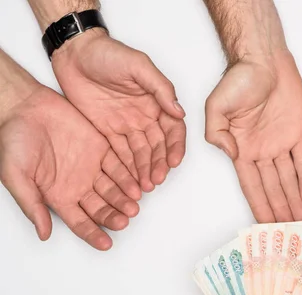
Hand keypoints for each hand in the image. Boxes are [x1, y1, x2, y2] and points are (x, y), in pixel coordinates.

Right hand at [0, 84, 140, 249]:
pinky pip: (119, 165)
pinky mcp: (102, 149)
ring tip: (134, 203)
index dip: (93, 234)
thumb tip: (44, 234)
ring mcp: (92, 168)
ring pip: (114, 189)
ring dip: (125, 198)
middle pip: (102, 208)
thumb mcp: (16, 176)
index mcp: (59, 196)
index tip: (106, 244)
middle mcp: (78, 185)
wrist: (23, 105)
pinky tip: (138, 183)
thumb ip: (32, 205)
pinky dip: (129, 175)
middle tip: (125, 219)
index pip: (80, 223)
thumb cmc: (12, 139)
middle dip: (114, 215)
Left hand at [51, 29, 186, 192]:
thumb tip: (179, 111)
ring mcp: (126, 126)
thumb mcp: (139, 65)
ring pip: (139, 153)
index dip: (174, 146)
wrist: (73, 53)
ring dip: (144, 170)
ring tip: (145, 186)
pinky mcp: (107, 131)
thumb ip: (161, 88)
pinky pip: (119, 153)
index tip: (173, 161)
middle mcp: (144, 117)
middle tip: (157, 179)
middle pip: (157, 146)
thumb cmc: (108, 53)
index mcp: (156, 102)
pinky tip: (129, 180)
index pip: (172, 130)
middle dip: (159, 164)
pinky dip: (125, 167)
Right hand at [205, 50, 301, 222]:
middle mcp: (261, 151)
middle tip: (289, 232)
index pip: (252, 186)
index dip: (259, 206)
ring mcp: (280, 143)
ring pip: (289, 179)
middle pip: (272, 188)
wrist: (263, 58)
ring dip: (294, 200)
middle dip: (280, 210)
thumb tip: (229, 154)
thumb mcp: (217, 105)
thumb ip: (216, 132)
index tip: (265, 226)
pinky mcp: (298, 133)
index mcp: (242, 149)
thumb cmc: (238, 78)